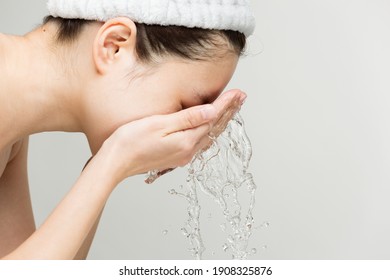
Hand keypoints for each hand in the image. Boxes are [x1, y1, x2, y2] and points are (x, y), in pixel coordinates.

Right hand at [98, 89, 245, 183]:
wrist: (115, 163)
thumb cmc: (130, 141)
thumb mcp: (159, 124)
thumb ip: (187, 118)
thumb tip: (212, 111)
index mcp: (186, 141)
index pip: (212, 118)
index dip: (226, 104)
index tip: (239, 93)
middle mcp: (188, 151)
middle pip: (214, 128)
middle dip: (229, 112)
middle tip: (242, 98)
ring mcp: (182, 155)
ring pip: (208, 135)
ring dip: (221, 121)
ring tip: (232, 109)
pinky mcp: (175, 156)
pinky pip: (199, 142)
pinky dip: (209, 131)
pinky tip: (210, 127)